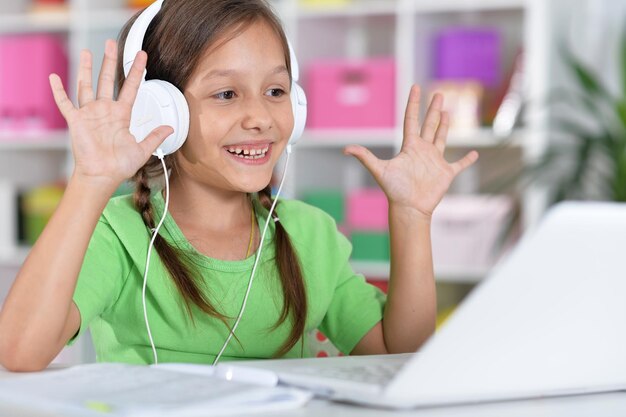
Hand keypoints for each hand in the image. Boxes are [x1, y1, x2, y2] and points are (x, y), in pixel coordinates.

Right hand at [49, 39, 172, 188]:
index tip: (142, 56)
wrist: (102, 176)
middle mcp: (105, 110)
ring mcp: (90, 114)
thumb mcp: (142, 149)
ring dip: (86, 69)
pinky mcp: (76, 121)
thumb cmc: (120, 166)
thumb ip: (155, 137)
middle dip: (110, 61)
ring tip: (87, 52)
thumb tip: (171, 128)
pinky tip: (54, 77)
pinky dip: (59, 91)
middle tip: (111, 43)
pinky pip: (65, 103)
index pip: (131, 87)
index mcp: (122, 115)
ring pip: (87, 85)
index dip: (136, 71)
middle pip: (108, 80)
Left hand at [344, 85, 478, 218]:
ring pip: (441, 138)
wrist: (409, 208)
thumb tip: (346, 149)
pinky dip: (467, 160)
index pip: (412, 119)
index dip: (413, 103)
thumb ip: (365, 157)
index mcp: (410, 147)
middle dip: (433, 109)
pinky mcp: (446, 173)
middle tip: (438, 93)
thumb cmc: (395, 190)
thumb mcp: (379, 170)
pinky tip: (474, 154)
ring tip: (447, 112)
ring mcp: (435, 161)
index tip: (415, 87)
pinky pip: (459, 164)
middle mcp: (422, 151)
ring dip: (444, 126)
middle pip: (429, 125)